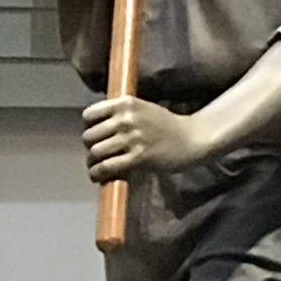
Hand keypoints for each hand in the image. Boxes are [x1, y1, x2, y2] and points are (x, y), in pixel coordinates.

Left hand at [82, 94, 204, 182]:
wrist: (191, 139)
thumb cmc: (167, 125)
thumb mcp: (142, 109)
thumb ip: (121, 114)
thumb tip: (96, 129)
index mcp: (125, 103)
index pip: (89, 115)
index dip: (88, 128)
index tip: (95, 136)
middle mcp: (126, 118)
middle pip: (88, 136)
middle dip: (90, 148)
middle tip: (98, 155)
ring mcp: (132, 138)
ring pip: (95, 152)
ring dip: (92, 164)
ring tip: (96, 168)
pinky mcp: (138, 157)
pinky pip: (106, 167)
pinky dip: (98, 174)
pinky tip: (99, 177)